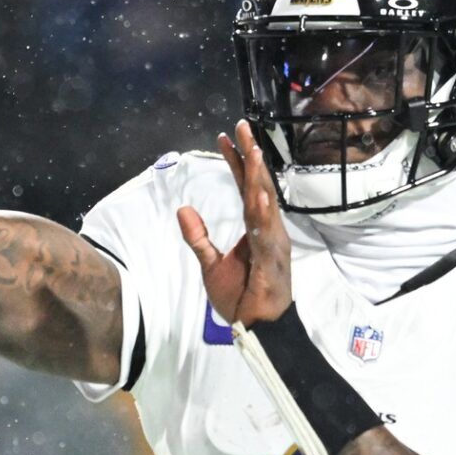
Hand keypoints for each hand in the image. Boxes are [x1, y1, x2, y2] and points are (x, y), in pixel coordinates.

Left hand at [178, 120, 291, 325]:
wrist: (255, 328)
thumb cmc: (240, 296)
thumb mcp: (211, 263)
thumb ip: (198, 237)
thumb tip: (182, 208)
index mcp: (254, 227)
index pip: (245, 187)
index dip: (237, 162)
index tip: (225, 136)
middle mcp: (267, 229)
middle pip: (258, 186)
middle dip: (250, 156)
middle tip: (242, 127)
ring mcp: (273, 243)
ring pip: (265, 203)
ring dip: (259, 177)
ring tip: (253, 151)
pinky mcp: (272, 261)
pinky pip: (266, 234)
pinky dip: (263, 214)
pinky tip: (258, 195)